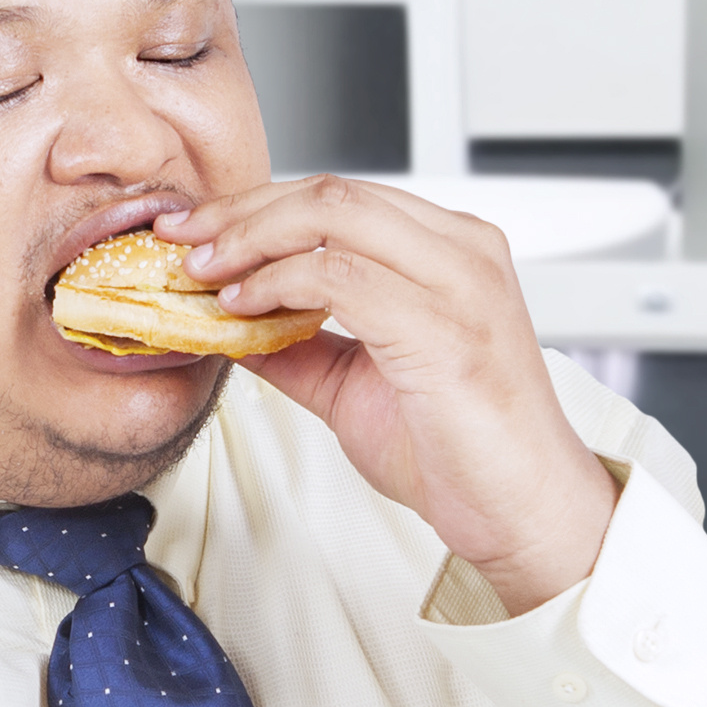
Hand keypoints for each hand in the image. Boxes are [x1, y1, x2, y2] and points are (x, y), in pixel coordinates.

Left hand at [168, 174, 619, 614]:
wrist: (524, 514)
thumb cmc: (459, 453)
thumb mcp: (355, 385)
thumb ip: (297, 347)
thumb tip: (226, 325)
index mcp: (451, 250)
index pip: (342, 197)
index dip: (257, 207)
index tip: (196, 231)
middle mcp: (463, 251)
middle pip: (332, 193)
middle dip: (242, 213)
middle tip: (182, 241)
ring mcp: (460, 283)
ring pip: (334, 218)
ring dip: (252, 241)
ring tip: (203, 274)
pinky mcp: (445, 327)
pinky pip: (343, 277)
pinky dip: (280, 284)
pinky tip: (244, 307)